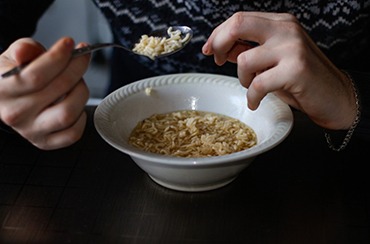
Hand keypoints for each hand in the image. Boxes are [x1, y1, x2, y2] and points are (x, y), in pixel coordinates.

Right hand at [0, 37, 89, 149]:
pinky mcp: (45, 141)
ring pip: (68, 113)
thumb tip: (25, 52)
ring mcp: (31, 130)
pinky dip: (81, 118)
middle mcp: (15, 113)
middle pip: (58, 90)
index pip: (36, 75)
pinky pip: (73, 134)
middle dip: (76, 68)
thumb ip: (23, 49)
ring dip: (80, 92)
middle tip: (81, 57)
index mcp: (2, 90)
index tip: (70, 44)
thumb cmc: (14, 74)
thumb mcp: (13, 55)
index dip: (58, 57)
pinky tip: (75, 104)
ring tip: (77, 81)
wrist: (7, 98)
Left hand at [202, 12, 356, 129]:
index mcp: (280, 23)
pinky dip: (251, 97)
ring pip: (244, 60)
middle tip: (217, 60)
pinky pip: (257, 84)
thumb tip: (221, 48)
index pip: (240, 19)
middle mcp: (286, 29)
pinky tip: (255, 101)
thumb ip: (248, 50)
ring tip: (253, 87)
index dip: (218, 34)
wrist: (335, 96)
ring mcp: (292, 48)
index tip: (209, 49)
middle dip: (219, 43)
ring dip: (242, 79)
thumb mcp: (272, 60)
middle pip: (238, 24)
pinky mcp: (295, 69)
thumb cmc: (301, 79)